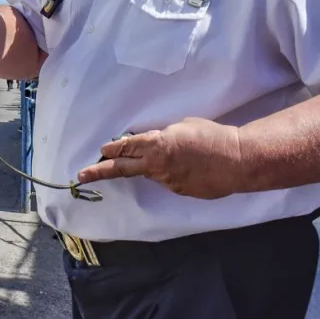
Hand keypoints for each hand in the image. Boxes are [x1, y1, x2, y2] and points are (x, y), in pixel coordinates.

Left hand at [76, 118, 245, 199]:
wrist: (238, 160)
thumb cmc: (213, 136)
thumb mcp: (183, 127)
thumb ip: (164, 136)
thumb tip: (156, 142)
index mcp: (156, 144)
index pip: (126, 147)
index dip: (112, 149)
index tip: (101, 151)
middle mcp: (157, 165)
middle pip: (122, 168)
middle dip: (99, 171)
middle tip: (82, 175)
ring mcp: (168, 181)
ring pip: (151, 173)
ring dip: (153, 167)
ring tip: (179, 157)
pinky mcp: (180, 191)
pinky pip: (170, 181)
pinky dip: (174, 174)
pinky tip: (192, 167)